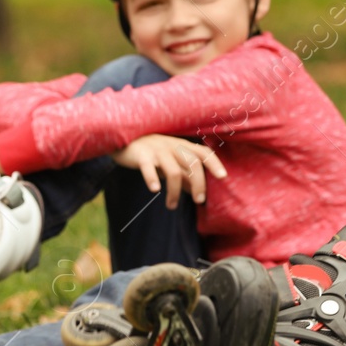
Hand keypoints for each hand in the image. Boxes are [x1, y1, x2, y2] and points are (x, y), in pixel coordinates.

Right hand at [112, 134, 226, 208]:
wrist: (123, 139)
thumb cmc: (152, 152)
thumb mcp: (171, 161)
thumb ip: (184, 174)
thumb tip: (198, 192)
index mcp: (182, 146)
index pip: (203, 152)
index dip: (214, 163)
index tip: (223, 177)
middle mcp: (172, 146)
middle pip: (193, 164)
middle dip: (199, 184)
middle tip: (199, 201)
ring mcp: (157, 150)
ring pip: (173, 171)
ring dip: (175, 192)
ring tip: (171, 206)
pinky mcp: (141, 155)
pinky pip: (149, 168)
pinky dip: (152, 179)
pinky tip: (154, 190)